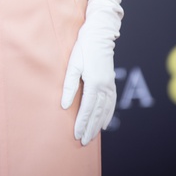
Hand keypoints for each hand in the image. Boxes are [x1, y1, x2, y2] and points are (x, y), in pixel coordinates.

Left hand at [61, 20, 115, 144]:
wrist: (99, 34)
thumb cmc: (83, 48)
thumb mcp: (72, 65)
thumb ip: (69, 86)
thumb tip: (64, 105)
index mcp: (94, 82)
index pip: (87, 108)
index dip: (81, 123)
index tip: (76, 134)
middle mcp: (104, 86)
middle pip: (97, 113)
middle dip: (90, 128)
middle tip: (83, 141)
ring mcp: (110, 84)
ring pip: (105, 110)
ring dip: (98, 124)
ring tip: (92, 136)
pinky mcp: (111, 81)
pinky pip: (111, 103)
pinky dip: (108, 114)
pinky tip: (104, 122)